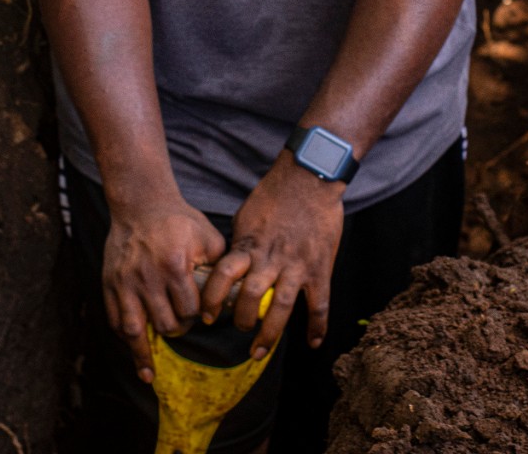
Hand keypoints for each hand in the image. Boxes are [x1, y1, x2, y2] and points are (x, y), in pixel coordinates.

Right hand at [102, 193, 225, 382]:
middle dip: (177, 330)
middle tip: (181, 326)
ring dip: (143, 353)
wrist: (141, 204)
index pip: (190, 311)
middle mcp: (148, 278)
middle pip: (166, 324)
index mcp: (175, 265)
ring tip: (148, 374)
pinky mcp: (109, 283)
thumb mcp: (207, 235)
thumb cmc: (177, 219)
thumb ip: (219, 265)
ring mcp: (126, 282)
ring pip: (135, 330)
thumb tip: (230, 292)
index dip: (197, 317)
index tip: (199, 316)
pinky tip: (132, 346)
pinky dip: (124, 336)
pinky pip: (115, 319)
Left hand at [199, 157, 344, 360]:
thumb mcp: (247, 216)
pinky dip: (317, 326)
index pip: (223, 276)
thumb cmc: (275, 194)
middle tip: (238, 329)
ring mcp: (297, 266)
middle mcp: (271, 259)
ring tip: (258, 351)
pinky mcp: (320, 268)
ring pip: (281, 308)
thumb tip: (228, 265)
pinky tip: (313, 343)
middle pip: (250, 298)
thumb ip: (240, 244)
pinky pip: (319, 304)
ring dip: (269, 334)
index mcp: (250, 244)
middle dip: (240, 320)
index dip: (212, 299)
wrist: (309, 177)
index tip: (207, 315)